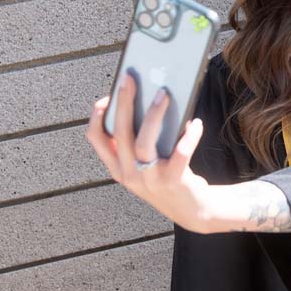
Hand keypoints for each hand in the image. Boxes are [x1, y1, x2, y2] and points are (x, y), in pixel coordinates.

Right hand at [85, 73, 212, 231]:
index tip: (105, 95)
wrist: (193, 211)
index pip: (96, 140)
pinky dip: (188, 136)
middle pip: (120, 133)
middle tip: (130, 78)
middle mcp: (129, 174)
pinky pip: (179, 154)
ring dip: (153, 115)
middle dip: (123, 102)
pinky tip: (195, 124)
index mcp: (118, 167)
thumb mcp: (146, 164)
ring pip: (143, 143)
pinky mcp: (173, 181)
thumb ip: (141, 140)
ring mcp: (149, 180)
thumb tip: (149, 99)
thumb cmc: (168, 178)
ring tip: (163, 94)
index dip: (96, 116)